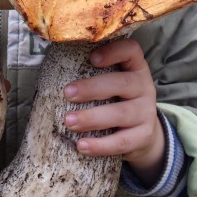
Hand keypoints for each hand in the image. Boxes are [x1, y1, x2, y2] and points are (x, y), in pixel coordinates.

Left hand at [64, 38, 165, 185]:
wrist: (143, 133)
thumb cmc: (116, 100)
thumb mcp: (112, 82)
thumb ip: (91, 73)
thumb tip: (50, 69)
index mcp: (134, 67)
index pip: (131, 50)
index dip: (113, 51)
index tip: (91, 58)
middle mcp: (144, 87)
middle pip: (122, 83)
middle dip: (92, 88)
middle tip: (67, 93)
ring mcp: (146, 112)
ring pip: (121, 114)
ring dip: (92, 118)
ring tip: (68, 121)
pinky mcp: (144, 136)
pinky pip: (122, 142)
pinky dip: (100, 145)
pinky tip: (81, 146)